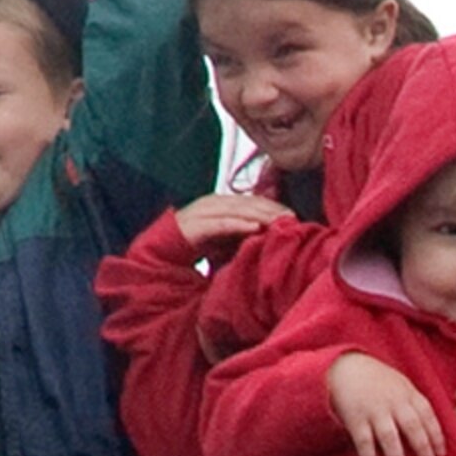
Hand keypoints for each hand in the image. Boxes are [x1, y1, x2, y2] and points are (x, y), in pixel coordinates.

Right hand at [175, 192, 290, 248]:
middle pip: (247, 202)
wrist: (162, 255)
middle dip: (271, 209)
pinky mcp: (192, 226)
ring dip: (259, 215)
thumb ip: (243, 231)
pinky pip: (219, 224)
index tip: (293, 216)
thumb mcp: (226, 238)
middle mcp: (212, 203)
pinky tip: (254, 228)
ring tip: (279, 222)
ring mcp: (201, 212)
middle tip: (292, 218)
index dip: (273, 206)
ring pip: (236, 210)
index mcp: (220, 203)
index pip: (251, 200)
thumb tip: (269, 232)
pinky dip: (237, 225)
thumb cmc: (197, 247)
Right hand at [326, 352, 442, 455]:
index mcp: (407, 393)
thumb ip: (415, 403)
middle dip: (423, 450)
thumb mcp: (400, 384)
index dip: (436, 436)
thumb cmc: (375, 378)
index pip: (428, 416)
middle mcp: (393, 402)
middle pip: (413, 428)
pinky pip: (364, 442)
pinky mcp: (354, 417)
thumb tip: (433, 430)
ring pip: (390, 438)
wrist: (342, 366)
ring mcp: (373, 410)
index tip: (442, 454)